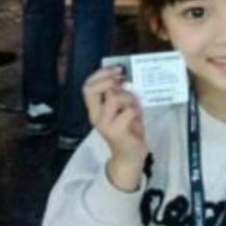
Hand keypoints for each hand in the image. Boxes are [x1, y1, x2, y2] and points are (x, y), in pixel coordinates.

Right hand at [83, 67, 147, 190]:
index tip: (117, 69)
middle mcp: (95, 116)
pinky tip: (138, 117)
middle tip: (124, 80)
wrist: (130, 156)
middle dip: (109, 80)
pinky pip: (127, 111)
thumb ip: (120, 95)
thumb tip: (125, 77)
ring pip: (113, 97)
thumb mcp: (123, 109)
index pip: (87, 86)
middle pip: (92, 89)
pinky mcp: (116, 131)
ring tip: (135, 105)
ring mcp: (104, 124)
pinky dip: (136, 110)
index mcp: (95, 109)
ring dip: (128, 97)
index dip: (100, 74)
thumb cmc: (129, 130)